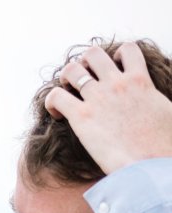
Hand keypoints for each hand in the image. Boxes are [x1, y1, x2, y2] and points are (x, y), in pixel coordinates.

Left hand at [45, 42, 171, 174]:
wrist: (152, 163)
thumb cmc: (165, 145)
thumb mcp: (170, 113)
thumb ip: (160, 101)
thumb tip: (161, 110)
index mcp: (140, 80)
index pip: (128, 49)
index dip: (116, 55)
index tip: (113, 71)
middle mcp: (117, 83)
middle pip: (93, 53)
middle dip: (84, 63)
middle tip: (83, 82)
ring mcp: (98, 97)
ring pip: (71, 69)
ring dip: (65, 78)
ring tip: (68, 93)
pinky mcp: (81, 116)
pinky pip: (56, 96)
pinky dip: (52, 101)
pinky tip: (59, 115)